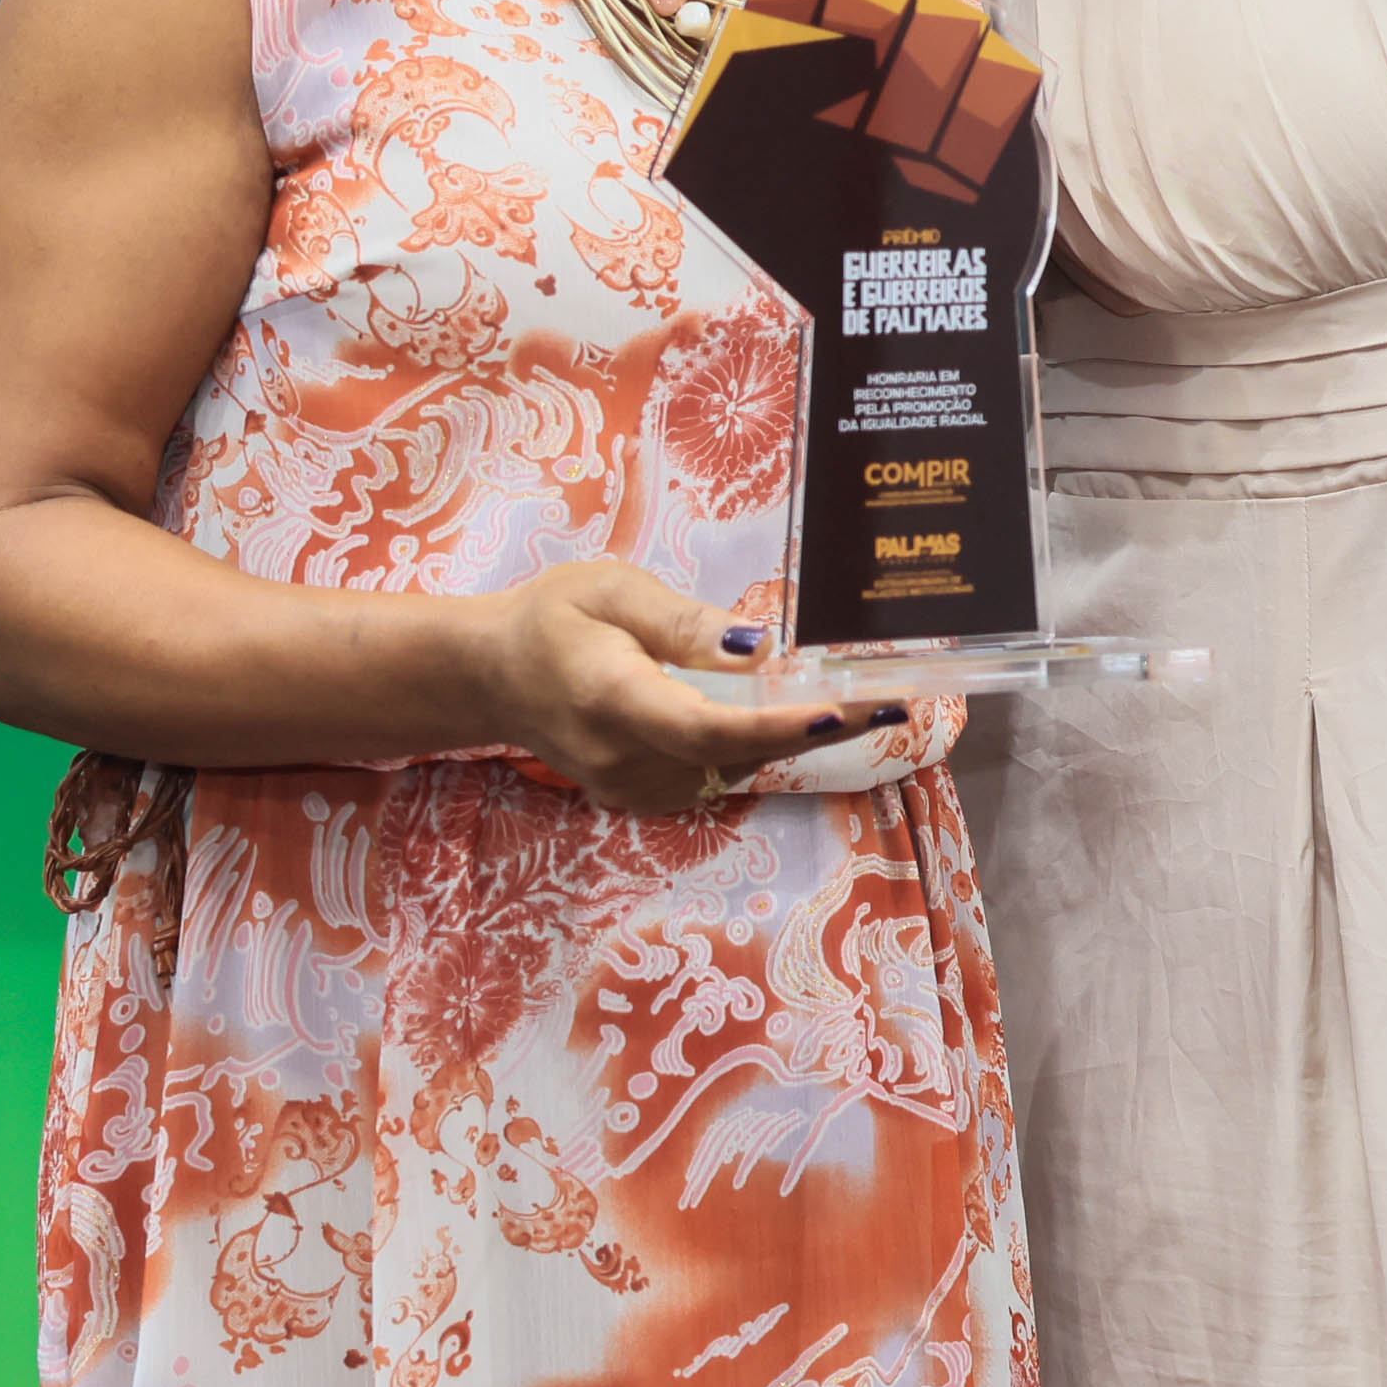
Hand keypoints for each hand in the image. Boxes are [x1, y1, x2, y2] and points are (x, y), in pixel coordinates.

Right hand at [464, 561, 898, 816]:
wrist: (492, 675)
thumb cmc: (552, 617)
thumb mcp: (610, 589)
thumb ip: (682, 622)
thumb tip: (756, 648)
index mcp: (612, 699)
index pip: (708, 726)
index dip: (780, 725)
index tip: (843, 710)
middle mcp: (624, 758)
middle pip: (738, 752)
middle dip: (819, 728)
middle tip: (893, 701)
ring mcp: (631, 788)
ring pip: (735, 767)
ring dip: (794, 736)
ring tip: (859, 700)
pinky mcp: (641, 797)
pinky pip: (717, 773)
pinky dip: (756, 745)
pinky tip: (790, 714)